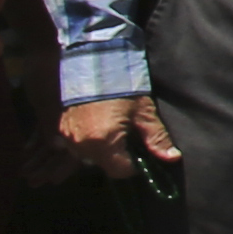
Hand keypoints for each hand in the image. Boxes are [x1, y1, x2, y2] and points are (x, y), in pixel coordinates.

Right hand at [58, 89, 175, 165]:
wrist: (93, 63)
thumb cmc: (122, 86)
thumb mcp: (143, 112)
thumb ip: (156, 138)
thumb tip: (172, 157)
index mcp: (103, 143)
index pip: (120, 171)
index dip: (134, 165)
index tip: (141, 153)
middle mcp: (81, 145)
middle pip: (104, 164)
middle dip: (118, 156)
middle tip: (128, 137)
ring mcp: (68, 138)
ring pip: (88, 157)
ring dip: (102, 150)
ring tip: (113, 129)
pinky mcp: (60, 130)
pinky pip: (77, 146)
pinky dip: (88, 142)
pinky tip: (98, 126)